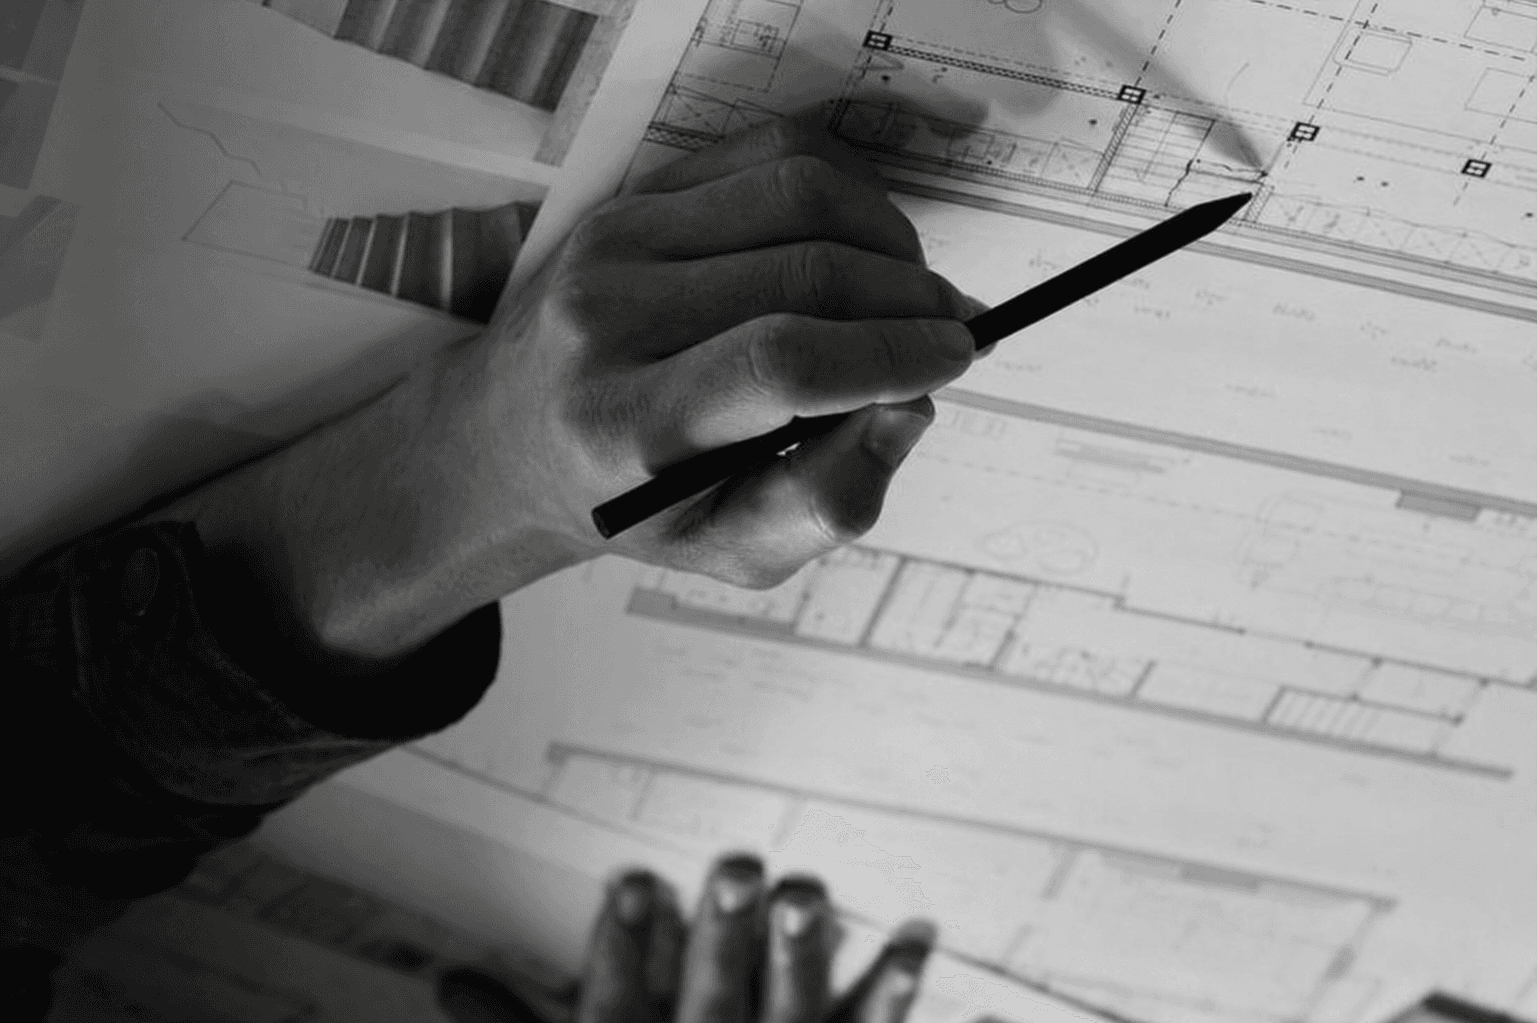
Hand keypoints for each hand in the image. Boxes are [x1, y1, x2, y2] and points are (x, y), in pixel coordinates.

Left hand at [160, 114, 977, 663]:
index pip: (779, 364)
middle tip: (950, 334)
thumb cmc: (630, 504)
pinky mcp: (630, 199)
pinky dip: (841, 193)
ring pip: (796, 196)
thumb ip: (827, 503)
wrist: (512, 439)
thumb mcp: (726, 552)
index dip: (890, 354)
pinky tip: (860, 247)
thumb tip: (907, 409)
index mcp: (629, 426)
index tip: (956, 357)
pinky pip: (766, 158)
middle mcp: (610, 321)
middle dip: (908, 299)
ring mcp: (613, 245)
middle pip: (804, 273)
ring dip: (886, 238)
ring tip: (909, 292)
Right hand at [436, 856, 933, 1022]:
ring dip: (805, 959)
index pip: (616, 1011)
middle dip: (725, 940)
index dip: (621, 949)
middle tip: (738, 873)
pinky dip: (893, 994)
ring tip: (811, 896)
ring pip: (794, 1020)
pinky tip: (917, 943)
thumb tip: (452, 986)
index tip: (632, 883)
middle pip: (712, 1006)